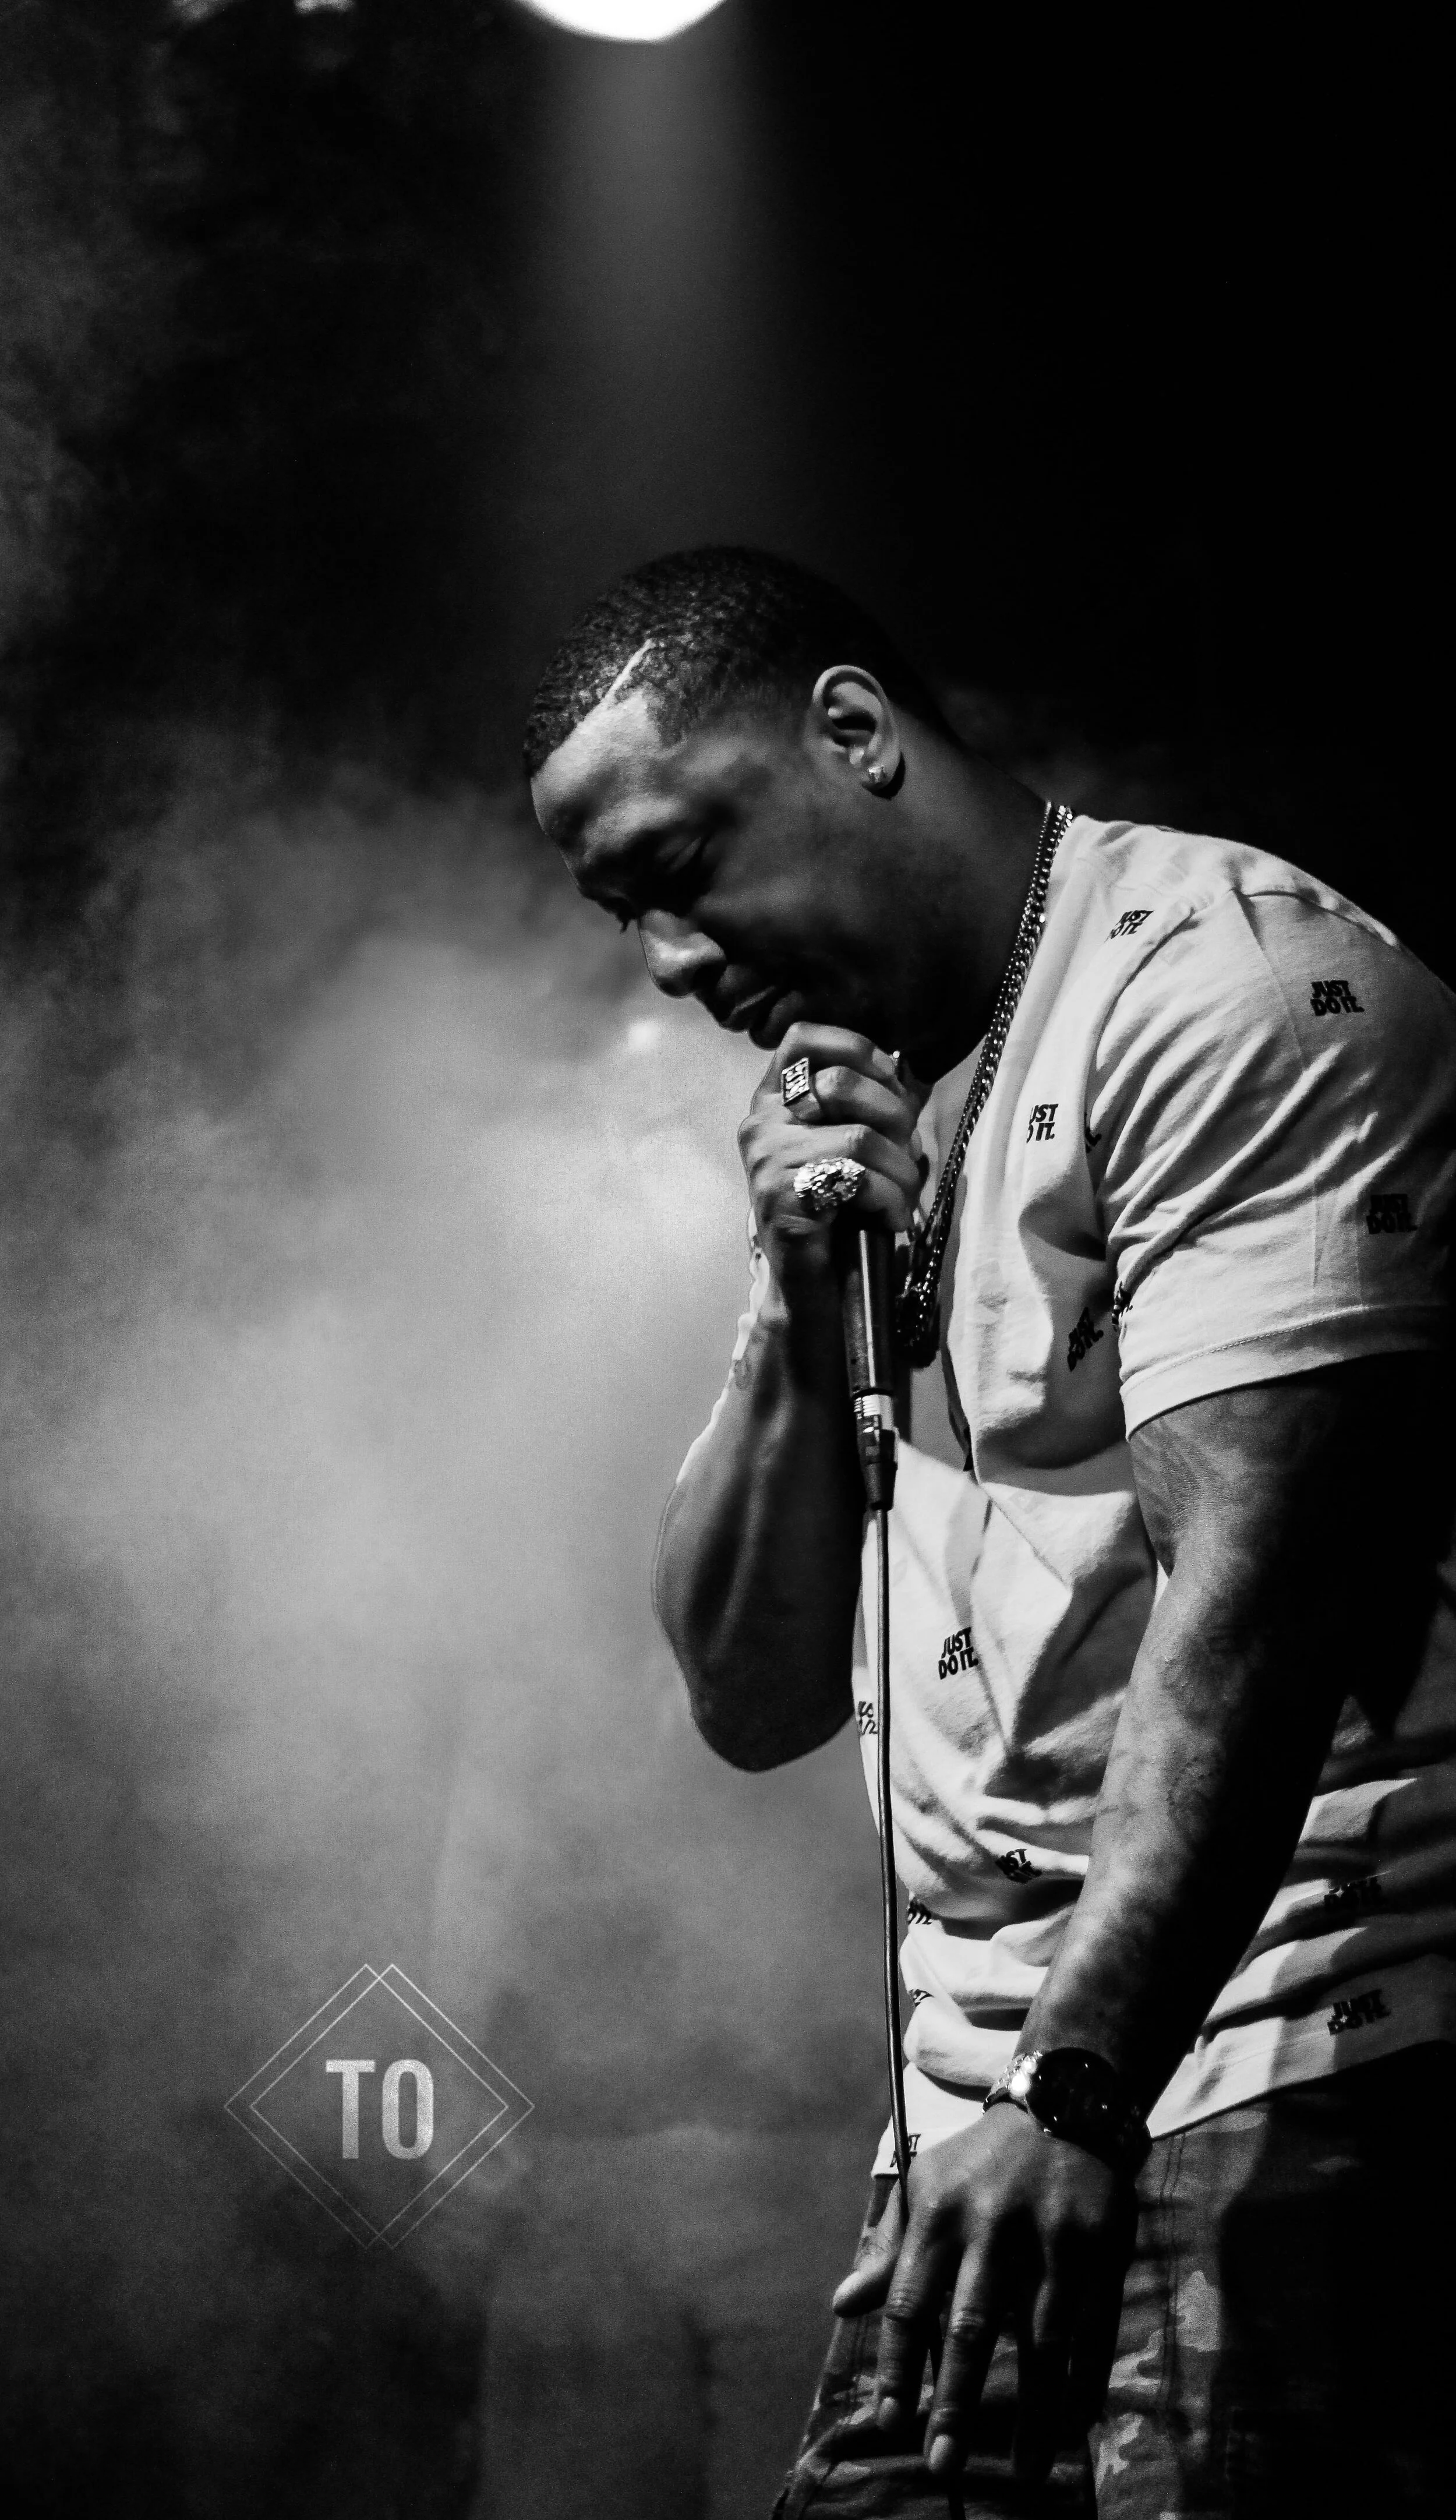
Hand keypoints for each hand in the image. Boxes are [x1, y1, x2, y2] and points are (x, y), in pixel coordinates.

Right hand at [737, 1025, 925, 1310]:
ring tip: (905, 1195)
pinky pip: (856, 1179)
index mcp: (773, 1103)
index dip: (854, 1048)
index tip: (890, 1080)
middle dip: (894, 1117)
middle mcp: (760, 1125)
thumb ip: (870, 1107)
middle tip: (910, 1154)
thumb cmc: (839, 1213)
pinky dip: (891, 1198)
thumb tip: (910, 1074)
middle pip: (840, 1084)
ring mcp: (766, 1163)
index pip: (801, 1039)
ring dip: (901, 1170)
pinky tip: (892, 1218)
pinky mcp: (782, 1201)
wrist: (813, 1287)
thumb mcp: (851, 1147)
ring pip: (857, 1137)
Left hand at [831, 2107, 1134, 2485]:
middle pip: (970, 2327)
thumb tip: (841, 2306)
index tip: (888, 2423)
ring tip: (1021, 2470)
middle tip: (940, 2465)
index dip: (896, 2366)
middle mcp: (993, 2226)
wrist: (1062, 2104)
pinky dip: (1084, 2380)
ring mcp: (1053, 2236)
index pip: (909, 2301)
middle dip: (953, 2401)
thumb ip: (887, 2250)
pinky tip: (1072, 2423)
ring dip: (1031, 2412)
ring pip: (1041, 2340)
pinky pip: (1094, 2328)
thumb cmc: (981, 2163)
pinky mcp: (1103, 2245)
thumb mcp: (925, 2188)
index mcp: (940, 2213)